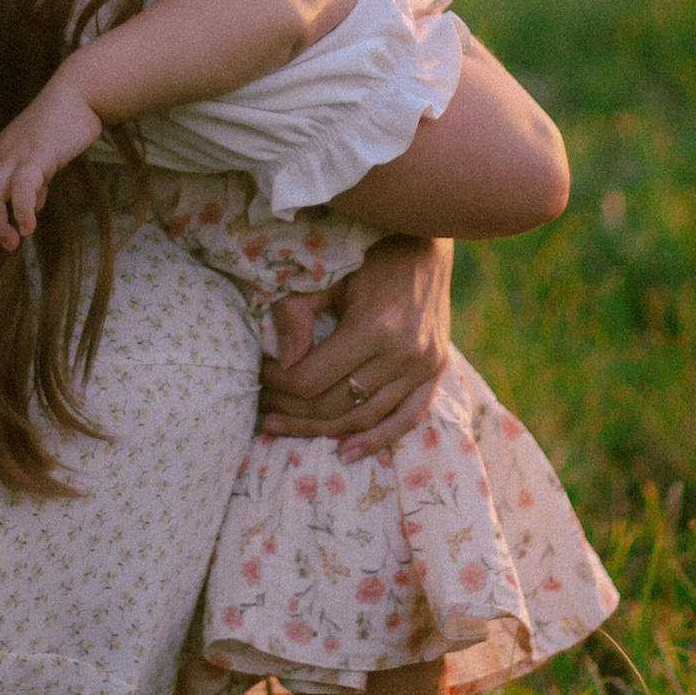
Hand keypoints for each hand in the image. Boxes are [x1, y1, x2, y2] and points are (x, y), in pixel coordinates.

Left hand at [0, 71, 104, 261]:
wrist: (79, 92)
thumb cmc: (62, 124)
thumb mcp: (42, 157)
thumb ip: (34, 181)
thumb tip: (32, 208)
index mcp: (0, 156)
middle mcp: (1, 155)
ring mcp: (17, 153)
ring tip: (11, 246)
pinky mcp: (38, 153)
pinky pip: (22, 185)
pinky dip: (21, 209)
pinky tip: (29, 227)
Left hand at [256, 234, 450, 458]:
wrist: (425, 242)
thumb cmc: (368, 253)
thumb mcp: (327, 273)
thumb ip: (298, 312)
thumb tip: (283, 360)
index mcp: (375, 326)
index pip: (312, 378)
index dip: (278, 384)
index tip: (259, 375)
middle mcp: (404, 353)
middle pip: (335, 404)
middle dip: (291, 410)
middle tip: (262, 408)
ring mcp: (425, 366)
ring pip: (364, 418)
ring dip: (321, 430)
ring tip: (284, 428)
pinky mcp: (436, 372)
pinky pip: (406, 419)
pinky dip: (376, 440)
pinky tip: (345, 452)